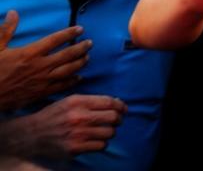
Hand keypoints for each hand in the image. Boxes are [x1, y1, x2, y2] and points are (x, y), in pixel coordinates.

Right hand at [0, 11, 90, 111]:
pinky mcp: (40, 93)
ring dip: (80, 63)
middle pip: (67, 55)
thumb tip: (14, 12)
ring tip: (88, 57)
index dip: (69, 33)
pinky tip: (79, 78)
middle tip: (90, 43)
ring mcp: (41, 81)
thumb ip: (6, 30)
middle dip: (81, 48)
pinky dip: (71, 81)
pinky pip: (60, 86)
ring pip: (67, 71)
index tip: (80, 29)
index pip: (55, 40)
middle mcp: (39, 66)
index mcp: (29, 53)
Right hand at [6, 94, 125, 157]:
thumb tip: (118, 103)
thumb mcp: (71, 100)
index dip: (121, 106)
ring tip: (103, 130)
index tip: (123, 109)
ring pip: (110, 133)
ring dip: (110, 132)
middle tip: (116, 121)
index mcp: (78, 102)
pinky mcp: (75, 148)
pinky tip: (95, 140)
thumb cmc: (55, 115)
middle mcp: (78, 117)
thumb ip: (92, 100)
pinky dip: (102, 143)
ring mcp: (77, 134)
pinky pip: (101, 146)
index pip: (110, 102)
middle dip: (118, 119)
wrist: (32, 133)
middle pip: (113, 117)